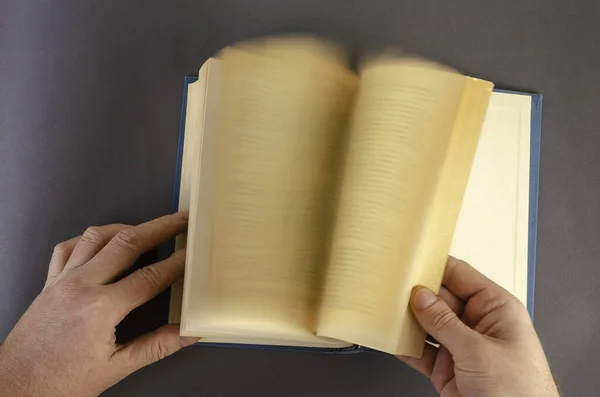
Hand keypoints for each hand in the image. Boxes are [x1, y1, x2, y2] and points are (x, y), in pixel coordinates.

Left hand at [0, 212, 196, 396]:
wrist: (15, 388)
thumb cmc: (60, 382)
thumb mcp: (115, 369)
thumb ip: (156, 347)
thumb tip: (188, 334)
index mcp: (100, 309)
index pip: (150, 277)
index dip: (176, 263)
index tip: (193, 253)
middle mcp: (80, 286)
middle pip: (127, 243)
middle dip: (159, 228)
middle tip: (181, 220)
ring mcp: (62, 280)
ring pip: (96, 236)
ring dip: (126, 228)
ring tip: (148, 228)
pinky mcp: (49, 282)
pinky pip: (68, 247)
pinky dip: (89, 239)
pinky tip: (103, 243)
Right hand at [398, 257, 558, 396]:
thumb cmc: (521, 392)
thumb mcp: (478, 351)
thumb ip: (445, 322)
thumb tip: (421, 297)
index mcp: (495, 309)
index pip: (460, 276)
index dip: (436, 266)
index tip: (412, 259)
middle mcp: (477, 325)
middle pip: (439, 299)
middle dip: (416, 295)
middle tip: (391, 289)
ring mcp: (461, 348)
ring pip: (427, 325)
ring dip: (408, 321)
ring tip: (387, 311)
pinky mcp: (448, 369)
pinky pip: (421, 351)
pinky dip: (406, 347)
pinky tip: (393, 339)